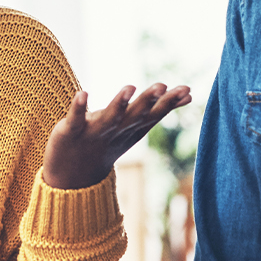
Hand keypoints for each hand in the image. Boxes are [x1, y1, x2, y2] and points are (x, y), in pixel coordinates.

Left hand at [42, 83, 191, 189]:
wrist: (74, 173)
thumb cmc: (108, 141)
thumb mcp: (137, 125)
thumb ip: (160, 109)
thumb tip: (190, 95)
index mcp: (132, 127)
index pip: (154, 114)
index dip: (169, 103)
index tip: (187, 90)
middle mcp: (116, 129)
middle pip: (135, 114)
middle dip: (147, 101)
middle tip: (162, 86)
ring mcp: (94, 131)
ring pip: (109, 116)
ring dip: (119, 103)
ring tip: (129, 88)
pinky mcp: (71, 131)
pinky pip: (75, 118)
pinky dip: (79, 107)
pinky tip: (83, 93)